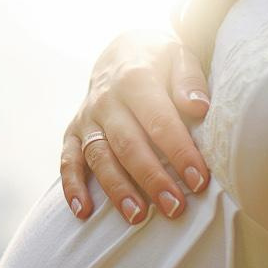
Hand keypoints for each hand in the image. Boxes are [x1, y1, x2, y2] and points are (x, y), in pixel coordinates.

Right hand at [61, 27, 210, 224]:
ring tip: (138, 217)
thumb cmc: (159, 60)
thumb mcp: (179, 55)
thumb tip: (199, 108)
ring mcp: (87, 118)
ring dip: (117, 188)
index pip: (159, 121)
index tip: (199, 180)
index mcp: (135, 79)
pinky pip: (68, 161)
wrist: (122, 50)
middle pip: (128, 144)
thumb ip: (189, 81)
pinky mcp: (74, 132)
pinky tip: (83, 212)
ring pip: (99, 157)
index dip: (179, 152)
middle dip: (151, 178)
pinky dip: (72, 186)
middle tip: (174, 207)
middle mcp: (106, 100)